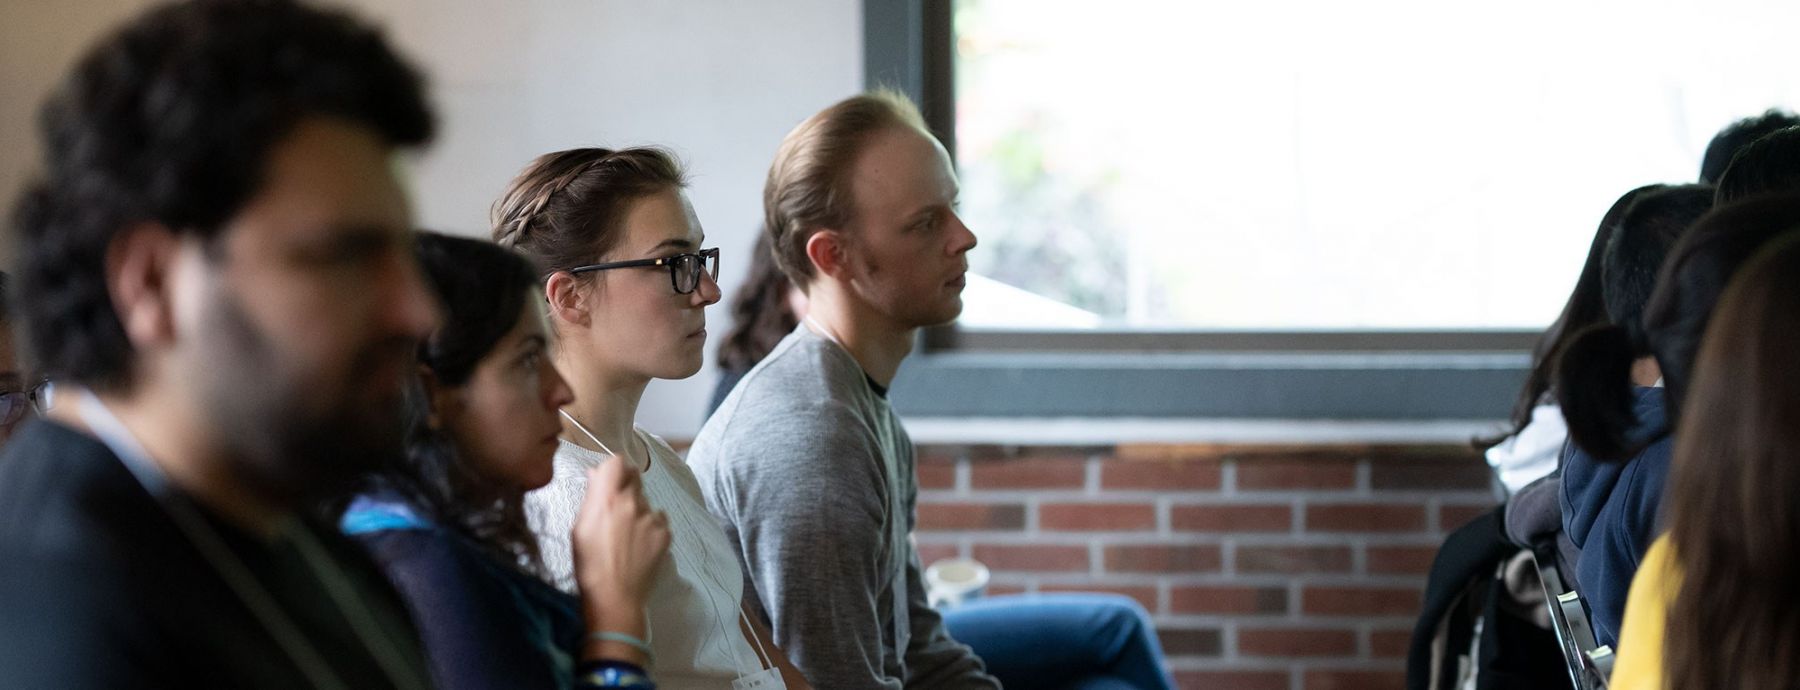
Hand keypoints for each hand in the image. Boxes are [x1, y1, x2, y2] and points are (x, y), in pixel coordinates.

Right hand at [572, 456, 670, 630]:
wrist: (615, 597)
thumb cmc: (589, 564)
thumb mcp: (579, 528)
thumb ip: (591, 497)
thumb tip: (597, 474)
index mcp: (607, 499)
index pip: (617, 462)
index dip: (613, 469)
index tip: (608, 480)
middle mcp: (632, 502)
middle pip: (634, 477)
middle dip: (626, 486)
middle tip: (617, 507)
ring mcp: (652, 517)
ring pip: (646, 500)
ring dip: (638, 508)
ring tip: (627, 534)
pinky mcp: (665, 533)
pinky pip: (658, 518)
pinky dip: (650, 525)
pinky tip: (640, 543)